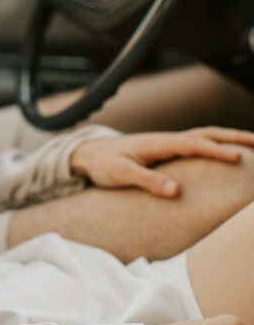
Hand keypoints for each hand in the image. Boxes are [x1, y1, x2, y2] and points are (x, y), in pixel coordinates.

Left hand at [71, 127, 253, 197]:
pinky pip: (197, 144)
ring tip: (252, 145)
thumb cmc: (103, 164)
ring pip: (204, 137)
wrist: (88, 154)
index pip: (194, 144)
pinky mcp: (166, 150)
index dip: (216, 151)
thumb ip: (148, 181)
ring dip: (228, 139)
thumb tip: (176, 190)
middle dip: (234, 137)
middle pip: (206, 134)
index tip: (238, 158)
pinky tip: (226, 152)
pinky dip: (215, 144)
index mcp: (158, 143)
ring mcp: (167, 143)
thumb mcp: (121, 174)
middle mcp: (166, 139)